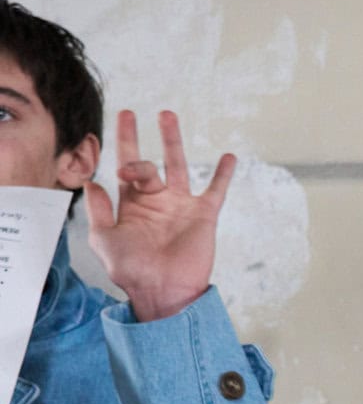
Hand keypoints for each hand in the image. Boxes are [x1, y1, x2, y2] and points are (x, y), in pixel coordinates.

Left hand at [84, 109, 234, 322]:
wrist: (163, 290)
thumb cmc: (131, 270)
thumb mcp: (103, 239)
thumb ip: (98, 210)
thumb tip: (93, 183)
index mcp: (133, 205)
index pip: (125, 169)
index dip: (120, 146)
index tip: (118, 135)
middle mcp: (157, 201)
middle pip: (148, 161)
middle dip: (138, 137)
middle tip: (130, 113)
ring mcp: (181, 206)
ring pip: (178, 165)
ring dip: (172, 141)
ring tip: (167, 116)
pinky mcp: (203, 214)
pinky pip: (216, 190)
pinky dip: (224, 174)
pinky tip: (229, 157)